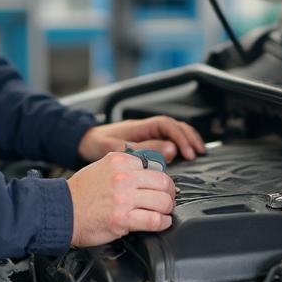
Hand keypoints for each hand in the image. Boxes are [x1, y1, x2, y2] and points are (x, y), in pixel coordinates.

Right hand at [67, 151, 176, 247]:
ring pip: (163, 202)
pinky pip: (155, 220)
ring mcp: (123, 198)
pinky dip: (162, 223)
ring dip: (166, 209)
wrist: (60, 211)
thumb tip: (147, 172)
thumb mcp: (101, 167)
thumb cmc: (79, 193)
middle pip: (164, 183)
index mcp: (119, 161)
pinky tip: (160, 223)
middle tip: (166, 201)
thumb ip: (124, 168)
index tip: (159, 188)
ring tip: (162, 213)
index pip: (155, 166)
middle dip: (169, 194)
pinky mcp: (122, 219)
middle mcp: (123, 177)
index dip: (160, 180)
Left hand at [78, 115, 205, 164]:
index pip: (168, 126)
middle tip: (200, 152)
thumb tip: (170, 149)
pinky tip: (181, 155)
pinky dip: (176, 146)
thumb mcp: (117, 148)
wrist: (81, 143)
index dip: (181, 137)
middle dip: (190, 137)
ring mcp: (144, 134)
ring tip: (197, 152)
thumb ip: (144, 149)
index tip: (189, 152)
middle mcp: (144, 128)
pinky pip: (164, 141)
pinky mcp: (142, 142)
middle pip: (175, 126)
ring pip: (172, 133)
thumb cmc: (95, 144)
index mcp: (140, 126)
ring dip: (186, 140)